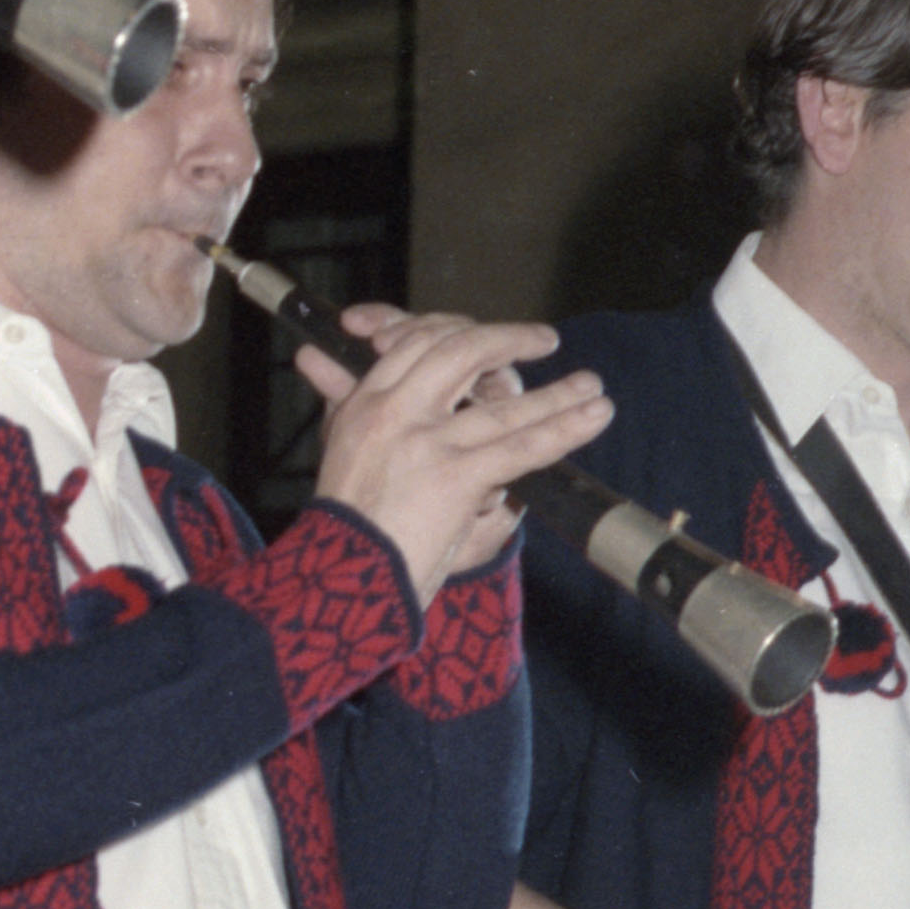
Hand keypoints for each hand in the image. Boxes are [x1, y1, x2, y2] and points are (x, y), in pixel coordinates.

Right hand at [302, 307, 612, 602]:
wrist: (342, 579)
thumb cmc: (345, 524)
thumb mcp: (336, 447)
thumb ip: (340, 396)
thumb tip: (314, 356)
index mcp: (365, 401)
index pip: (418, 341)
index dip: (458, 329)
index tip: (490, 337)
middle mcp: (395, 411)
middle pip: (460, 351)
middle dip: (509, 339)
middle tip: (545, 340)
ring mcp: (427, 442)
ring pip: (502, 403)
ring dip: (557, 392)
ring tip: (593, 385)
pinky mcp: (455, 477)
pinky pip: (521, 446)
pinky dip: (564, 430)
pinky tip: (594, 416)